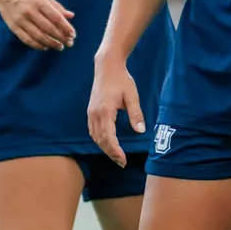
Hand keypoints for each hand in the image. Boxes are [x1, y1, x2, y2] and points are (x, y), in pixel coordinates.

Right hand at [0, 0, 74, 50]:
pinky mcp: (14, 27)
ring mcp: (20, 20)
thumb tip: (71, 16)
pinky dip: (37, 45)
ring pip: (38, 36)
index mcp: (39, 2)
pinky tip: (45, 47)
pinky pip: (27, 40)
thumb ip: (56, 6)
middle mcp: (30, 12)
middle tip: (69, 43)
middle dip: (61, 38)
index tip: (73, 35)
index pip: (56, 18)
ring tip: (59, 46)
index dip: (65, 28)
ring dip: (51, 44)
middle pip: (48, 29)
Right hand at [88, 52, 144, 166]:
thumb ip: (136, 114)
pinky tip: (107, 143)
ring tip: (116, 155)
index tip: (123, 160)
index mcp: (105, 111)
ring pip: (95, 136)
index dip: (115, 150)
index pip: (108, 137)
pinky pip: (92, 130)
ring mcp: (91, 113)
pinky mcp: (90, 111)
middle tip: (122, 162)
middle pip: (100, 140)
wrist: (106, 67)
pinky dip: (99, 140)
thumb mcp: (132, 95)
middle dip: (110, 153)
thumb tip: (140, 131)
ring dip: (104, 147)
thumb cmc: (121, 80)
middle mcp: (95, 114)